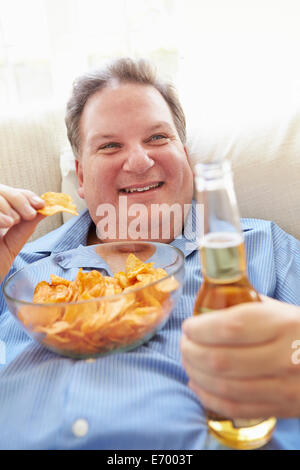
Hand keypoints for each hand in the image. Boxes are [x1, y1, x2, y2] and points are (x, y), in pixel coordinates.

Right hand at [0, 184, 45, 281]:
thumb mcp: (15, 241)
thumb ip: (27, 224)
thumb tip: (46, 208)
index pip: (11, 193)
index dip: (27, 196)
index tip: (41, 204)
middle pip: (2, 190)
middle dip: (20, 199)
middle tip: (30, 214)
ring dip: (9, 206)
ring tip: (15, 222)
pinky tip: (7, 223)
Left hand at [180, 297, 299, 418]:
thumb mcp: (283, 310)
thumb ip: (248, 306)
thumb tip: (209, 301)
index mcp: (283, 325)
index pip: (231, 327)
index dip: (201, 328)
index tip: (189, 325)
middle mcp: (284, 358)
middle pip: (220, 359)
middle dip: (191, 351)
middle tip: (184, 343)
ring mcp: (282, 387)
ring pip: (223, 386)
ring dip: (195, 373)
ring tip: (187, 361)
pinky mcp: (281, 408)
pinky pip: (235, 407)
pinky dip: (208, 396)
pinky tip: (197, 383)